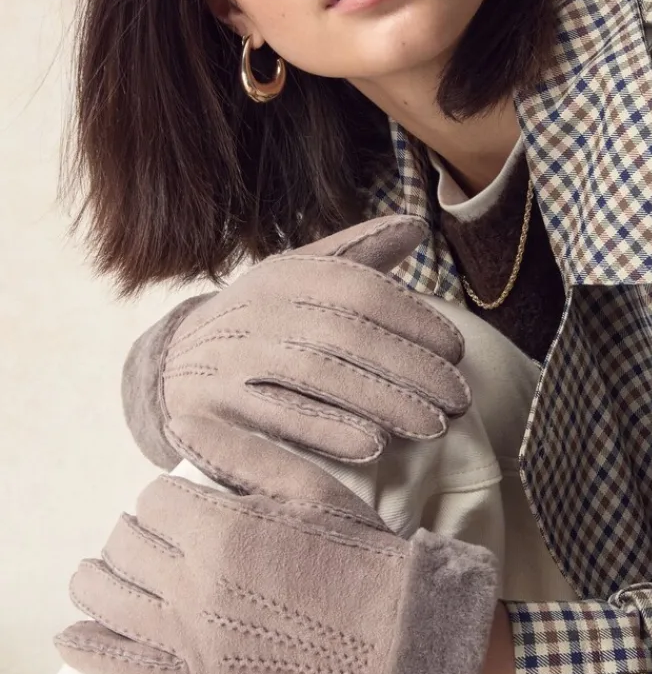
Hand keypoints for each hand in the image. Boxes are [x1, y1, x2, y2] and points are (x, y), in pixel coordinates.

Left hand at [54, 474, 498, 673]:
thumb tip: (179, 420)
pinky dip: (89, 648)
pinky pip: (121, 664)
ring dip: (102, 577)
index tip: (192, 505)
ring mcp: (192, 634)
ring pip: (106, 596)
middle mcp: (195, 581)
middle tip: (164, 536)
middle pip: (124, 544)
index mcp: (221, 527)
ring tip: (112, 571)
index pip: (153, 500)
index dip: (170, 498)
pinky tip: (74, 634)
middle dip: (138, 533)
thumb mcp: (305, 485)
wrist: (390, 629)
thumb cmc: (355, 549)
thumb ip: (237, 452)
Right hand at [123, 215, 471, 496]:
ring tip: (431, 425)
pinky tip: (372, 448)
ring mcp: (229, 363)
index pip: (356, 290)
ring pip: (313, 377)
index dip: (412, 318)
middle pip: (342, 335)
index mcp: (284, 278)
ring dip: (379, 401)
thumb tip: (416, 225)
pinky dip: (325, 434)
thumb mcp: (300, 280)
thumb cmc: (263, 326)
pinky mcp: (211, 413)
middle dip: (409, 368)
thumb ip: (358, 255)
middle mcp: (255, 313)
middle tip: (458, 400)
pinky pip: (273, 423)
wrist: (171, 370)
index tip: (458, 350)